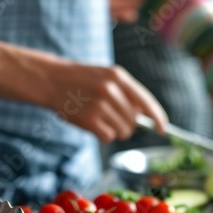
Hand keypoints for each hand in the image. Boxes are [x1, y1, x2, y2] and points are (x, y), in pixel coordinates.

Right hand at [44, 63, 167, 141]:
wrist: (50, 79)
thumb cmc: (81, 79)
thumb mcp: (105, 76)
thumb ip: (126, 92)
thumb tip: (143, 116)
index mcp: (118, 76)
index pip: (145, 101)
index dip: (157, 117)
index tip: (163, 129)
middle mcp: (111, 90)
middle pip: (134, 121)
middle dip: (127, 124)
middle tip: (110, 116)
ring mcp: (100, 105)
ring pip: (122, 131)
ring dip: (114, 129)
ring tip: (99, 118)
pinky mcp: (89, 120)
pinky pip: (108, 136)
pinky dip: (102, 135)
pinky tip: (92, 124)